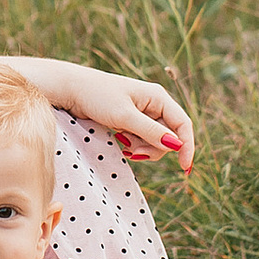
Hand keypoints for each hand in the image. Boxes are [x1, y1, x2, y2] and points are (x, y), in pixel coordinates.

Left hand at [57, 69, 195, 170]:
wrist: (71, 90)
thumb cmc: (97, 97)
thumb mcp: (124, 117)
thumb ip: (150, 132)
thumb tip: (175, 145)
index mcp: (158, 97)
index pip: (182, 124)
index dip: (186, 146)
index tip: (184, 168)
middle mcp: (154, 104)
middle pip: (169, 136)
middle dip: (153, 148)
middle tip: (131, 151)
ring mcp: (142, 114)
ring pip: (155, 141)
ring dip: (141, 148)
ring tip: (121, 142)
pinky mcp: (131, 122)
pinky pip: (141, 140)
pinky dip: (133, 146)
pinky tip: (119, 141)